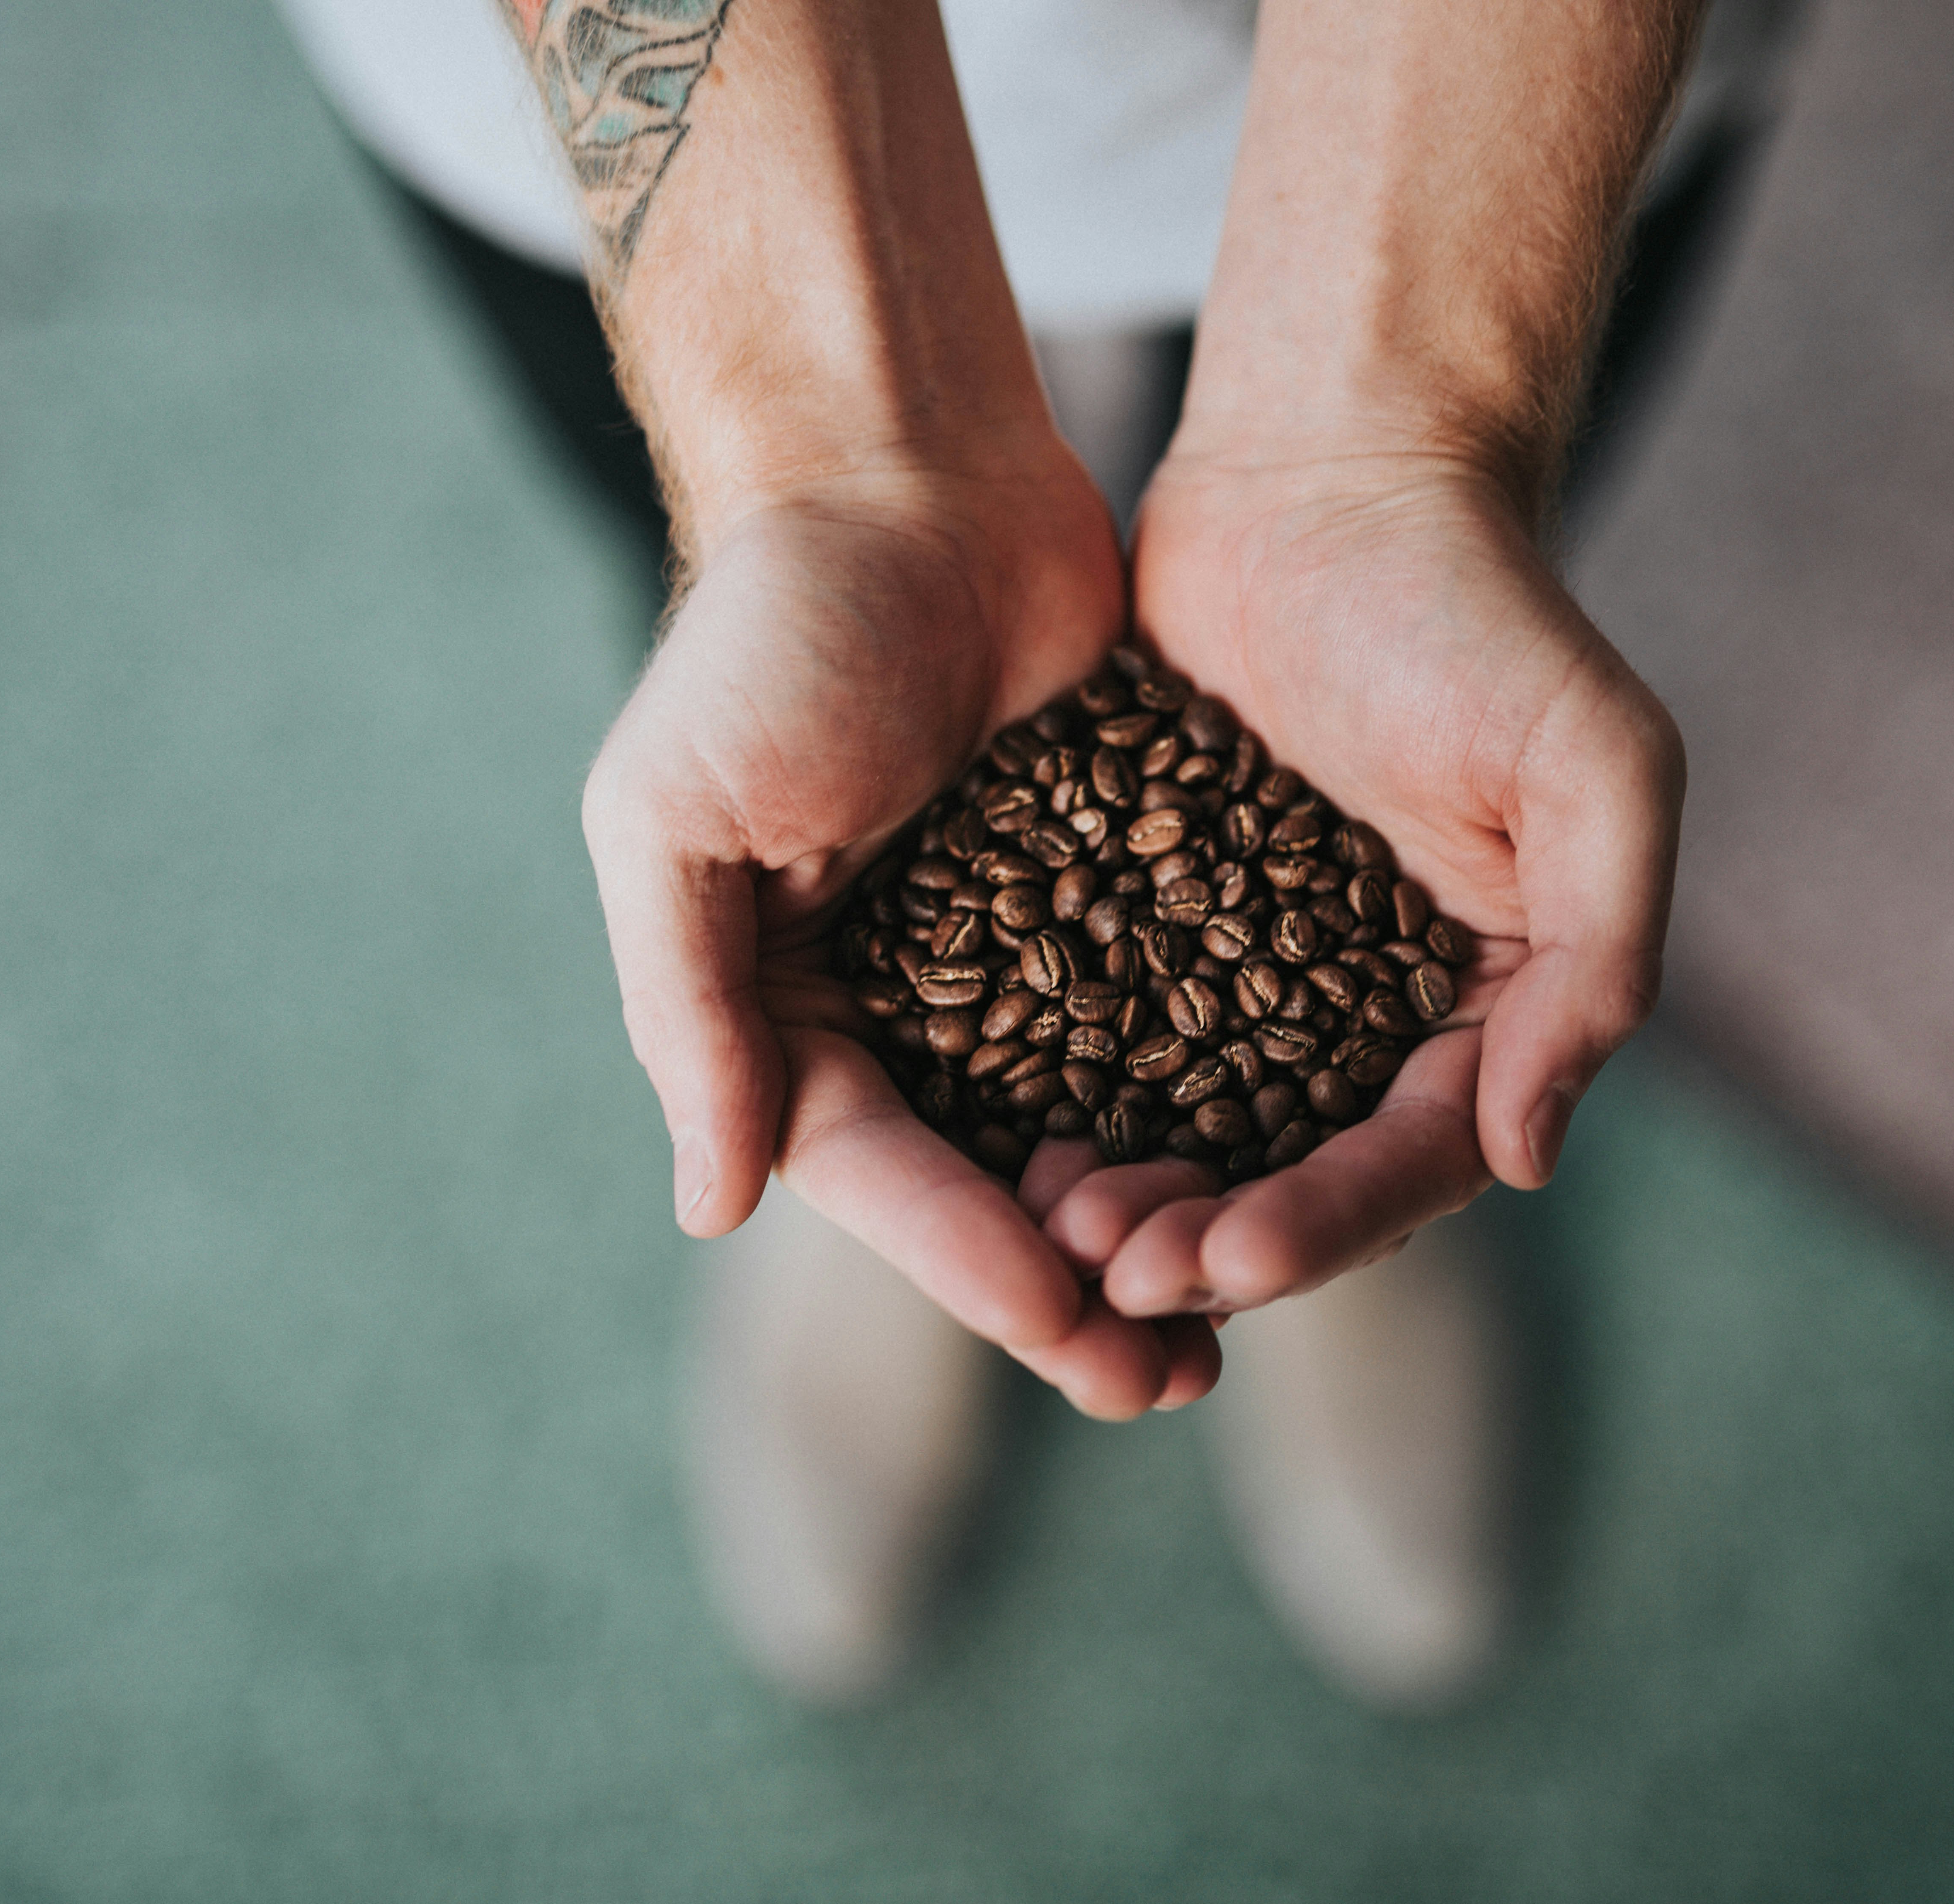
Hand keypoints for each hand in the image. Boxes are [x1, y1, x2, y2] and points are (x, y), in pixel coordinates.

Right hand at [580, 460, 1221, 1416]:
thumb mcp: (677, 818)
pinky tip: (1276, 1170)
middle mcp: (895, 1000)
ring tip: (1236, 1314)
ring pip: (1083, 1129)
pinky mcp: (1107, 888)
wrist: (903, 472)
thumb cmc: (770, 634)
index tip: (1071, 1331)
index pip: (884, 1172)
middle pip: (990, 1181)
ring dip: (1152, 1223)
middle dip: (1076, 1287)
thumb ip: (688, 1011)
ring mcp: (1008, 952)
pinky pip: (1157, 1025)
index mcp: (787, 1004)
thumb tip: (710, 1206)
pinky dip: (1204, 1106)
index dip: (973, 1262)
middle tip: (1173, 1381)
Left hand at [1044, 451, 1682, 1317]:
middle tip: (1113, 1273)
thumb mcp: (1597, 770)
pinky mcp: (1152, 914)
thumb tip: (1528, 1158)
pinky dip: (1064, 1098)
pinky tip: (1000, 1139)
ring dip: (1130, 1196)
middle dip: (1210, 1241)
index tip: (1230, 1262)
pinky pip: (1105, 1035)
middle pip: (1290, 1173)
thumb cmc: (1483, 610)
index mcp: (1483, 1003)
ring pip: (1190, 1129)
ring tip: (1050, 1228)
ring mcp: (1255, 969)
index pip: (1411, 1158)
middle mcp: (1370, 1012)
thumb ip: (1597, 964)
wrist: (1334, 475)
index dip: (1326, 1224)